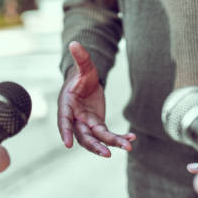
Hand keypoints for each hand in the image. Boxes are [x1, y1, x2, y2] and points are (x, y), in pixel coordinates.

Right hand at [57, 41, 134, 156]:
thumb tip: (74, 43)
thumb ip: (80, 58)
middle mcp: (75, 118)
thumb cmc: (81, 75)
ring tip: (128, 146)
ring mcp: (86, 124)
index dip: (66, 131)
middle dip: (95, 145)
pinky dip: (119, 137)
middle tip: (107, 154)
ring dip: (111, 144)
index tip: (68, 144)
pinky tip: (132, 138)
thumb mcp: (84, 67)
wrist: (86, 82)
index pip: (64, 120)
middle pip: (83, 136)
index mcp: (67, 106)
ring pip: (97, 139)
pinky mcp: (97, 126)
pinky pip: (108, 135)